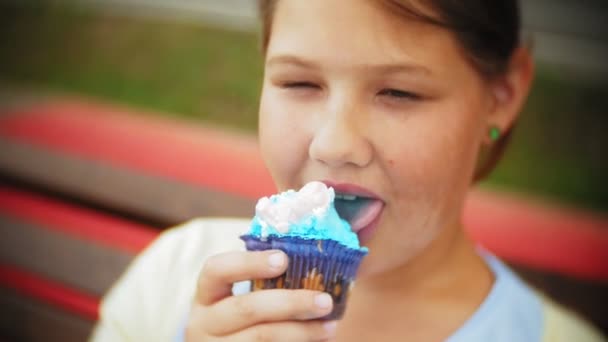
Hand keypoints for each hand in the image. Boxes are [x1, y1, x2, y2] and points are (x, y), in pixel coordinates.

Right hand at [186, 250, 337, 340]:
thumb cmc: (240, 322)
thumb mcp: (237, 300)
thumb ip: (265, 282)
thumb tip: (312, 260)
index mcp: (205, 296)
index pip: (217, 270)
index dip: (249, 263)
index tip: (283, 259)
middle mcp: (203, 324)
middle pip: (247, 309)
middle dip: (291, 303)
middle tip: (325, 301)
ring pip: (262, 338)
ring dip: (301, 332)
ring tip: (330, 326)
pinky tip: (317, 341)